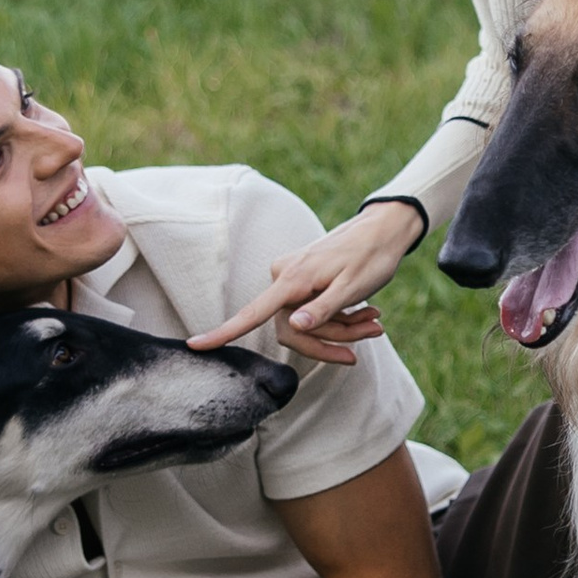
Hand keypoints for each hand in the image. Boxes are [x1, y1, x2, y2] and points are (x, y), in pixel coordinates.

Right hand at [190, 201, 423, 362]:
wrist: (383, 231)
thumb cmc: (371, 258)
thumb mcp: (352, 287)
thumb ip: (323, 309)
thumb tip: (293, 326)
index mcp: (292, 280)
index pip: (252, 314)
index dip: (224, 332)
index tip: (195, 346)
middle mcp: (284, 279)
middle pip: (293, 330)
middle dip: (332, 338)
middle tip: (374, 330)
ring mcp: (292, 281)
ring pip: (307, 324)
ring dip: (343, 330)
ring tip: (376, 320)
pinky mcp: (302, 283)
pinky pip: (314, 313)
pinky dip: (342, 319)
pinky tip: (368, 312)